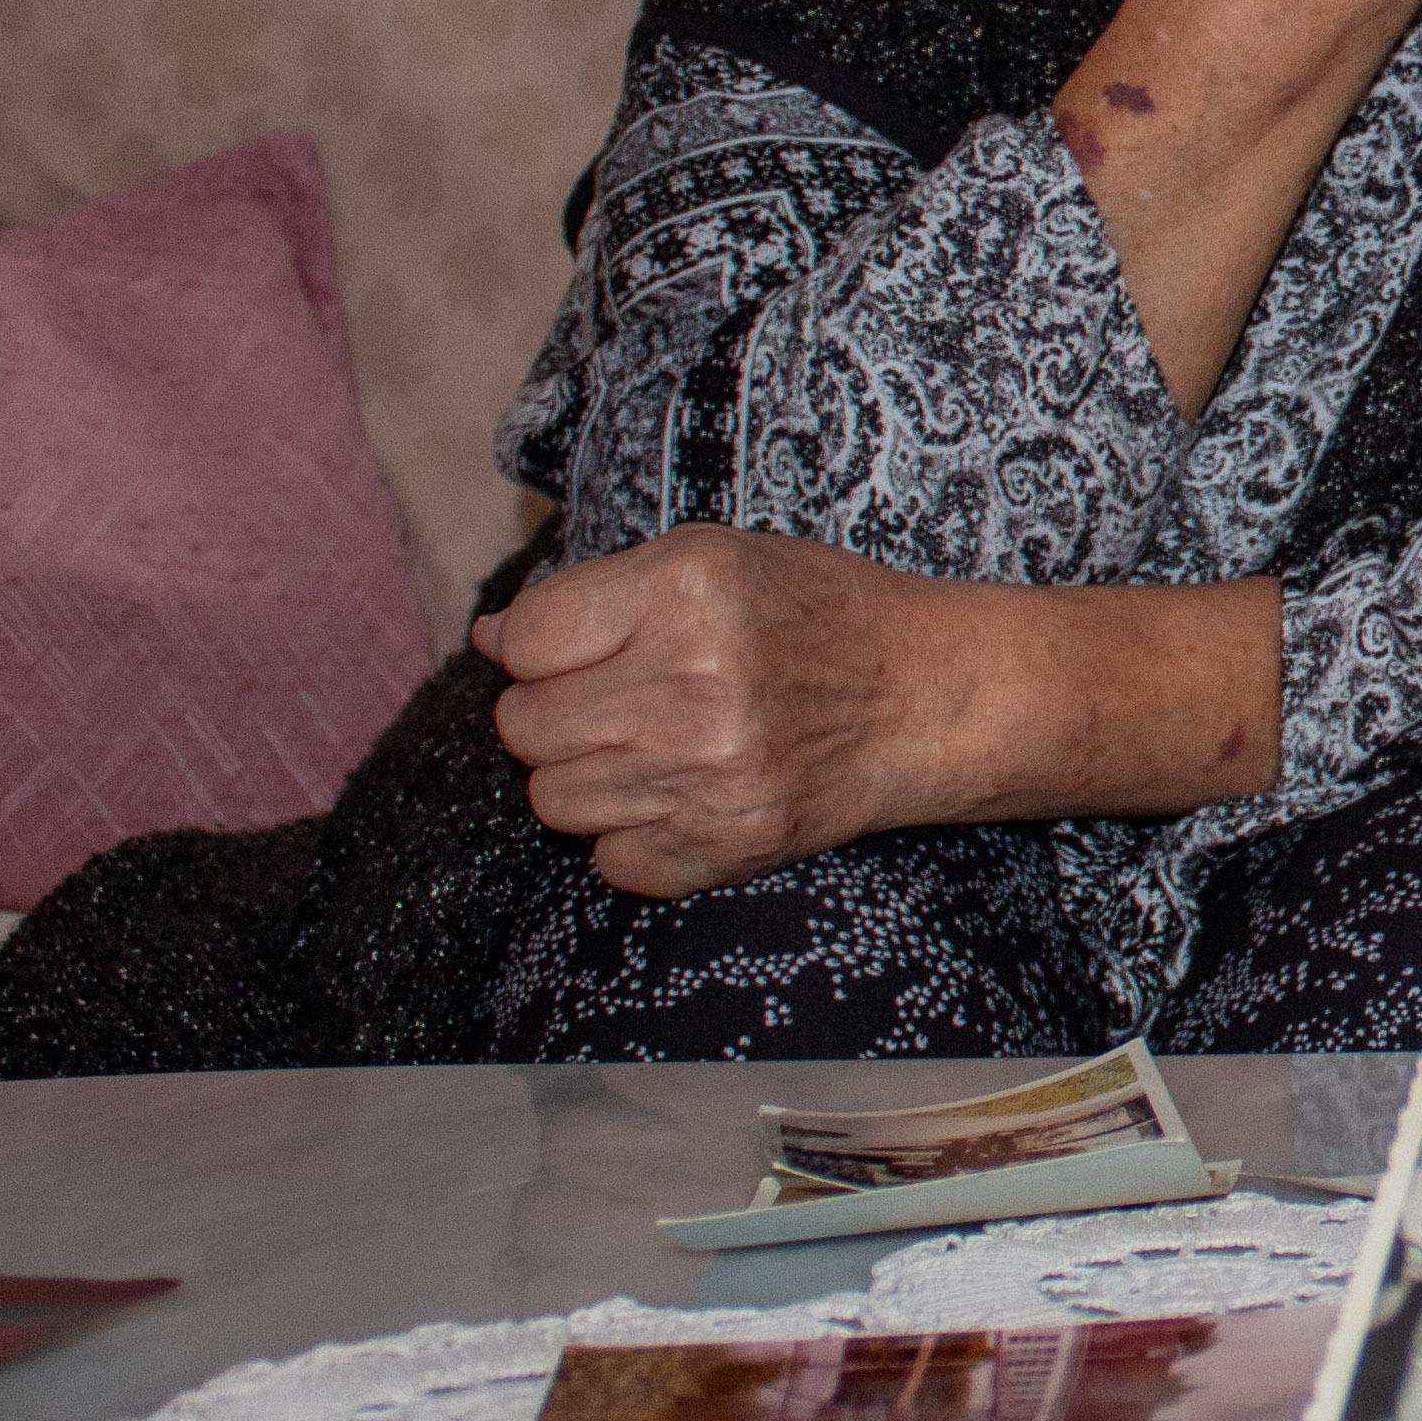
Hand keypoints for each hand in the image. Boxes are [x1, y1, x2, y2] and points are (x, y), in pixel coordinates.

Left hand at [476, 523, 1114, 895]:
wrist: (930, 697)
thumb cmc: (820, 615)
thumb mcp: (717, 559)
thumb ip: (598, 592)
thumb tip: (492, 639)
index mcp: (689, 592)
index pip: (527, 641)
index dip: (541, 646)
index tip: (581, 649)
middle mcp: (694, 685)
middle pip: (524, 727)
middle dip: (555, 713)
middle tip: (619, 701)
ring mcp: (711, 775)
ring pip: (553, 800)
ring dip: (587, 777)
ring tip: (650, 747)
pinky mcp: (726, 846)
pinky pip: (610, 861)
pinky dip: (632, 835)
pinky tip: (683, 795)